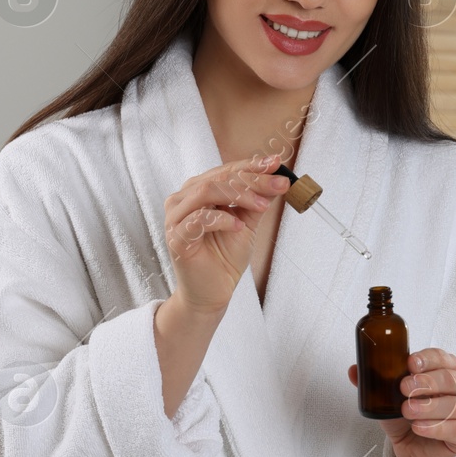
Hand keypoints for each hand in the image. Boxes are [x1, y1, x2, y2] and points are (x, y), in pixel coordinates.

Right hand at [164, 151, 291, 314]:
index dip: (253, 166)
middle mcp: (183, 199)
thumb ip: (257, 200)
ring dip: (239, 195)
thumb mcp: (247, 223)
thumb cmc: (225, 257)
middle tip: (280, 183)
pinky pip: (198, 220)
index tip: (278, 163)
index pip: (227, 170)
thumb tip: (279, 176)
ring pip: (206, 192)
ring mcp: (176, 218)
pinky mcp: (176, 238)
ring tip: (262, 206)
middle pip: (219, 178)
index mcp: (198, 191)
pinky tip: (238, 227)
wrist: (212, 293)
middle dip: (252, 179)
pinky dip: (221, 220)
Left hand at [348, 348, 455, 456]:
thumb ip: (374, 383)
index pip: (443, 358)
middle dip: (427, 382)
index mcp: (446, 370)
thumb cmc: (406, 417)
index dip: (428, 359)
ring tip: (407, 410)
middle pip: (453, 379)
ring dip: (430, 406)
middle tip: (404, 388)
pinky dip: (437, 428)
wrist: (413, 449)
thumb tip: (354, 370)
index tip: (410, 363)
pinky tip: (419, 427)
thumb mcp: (387, 398)